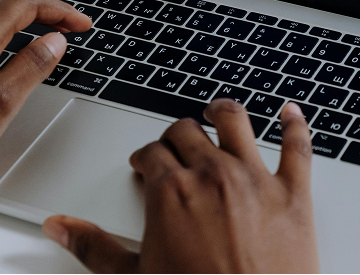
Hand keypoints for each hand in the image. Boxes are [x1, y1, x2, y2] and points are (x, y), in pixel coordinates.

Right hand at [43, 100, 318, 273]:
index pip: (151, 152)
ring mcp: (255, 179)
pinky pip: (298, 147)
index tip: (146, 164)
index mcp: (171, 191)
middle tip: (175, 146)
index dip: (145, 157)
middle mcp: (212, 174)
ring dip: (223, 113)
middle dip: (176, 136)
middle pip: (187, 131)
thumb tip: (61, 228)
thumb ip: (94, 247)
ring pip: (236, 122)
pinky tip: (290, 113)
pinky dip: (295, 125)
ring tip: (218, 112)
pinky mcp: (293, 193)